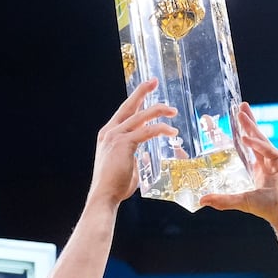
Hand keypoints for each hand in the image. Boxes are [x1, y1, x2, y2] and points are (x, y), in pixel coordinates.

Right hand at [91, 78, 175, 205]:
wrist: (104, 195)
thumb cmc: (115, 185)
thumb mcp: (126, 165)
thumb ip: (135, 156)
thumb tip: (146, 154)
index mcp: (109, 134)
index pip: (124, 112)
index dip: (135, 99)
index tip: (146, 88)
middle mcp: (110, 131)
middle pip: (129, 105)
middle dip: (142, 91)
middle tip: (154, 81)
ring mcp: (116, 136)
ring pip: (141, 116)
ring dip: (159, 111)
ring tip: (173, 111)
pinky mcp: (124, 144)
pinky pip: (146, 131)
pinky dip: (160, 129)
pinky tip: (172, 131)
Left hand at [199, 103, 277, 226]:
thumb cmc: (270, 209)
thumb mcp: (243, 201)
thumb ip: (223, 200)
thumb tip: (202, 201)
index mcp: (258, 171)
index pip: (245, 149)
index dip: (238, 137)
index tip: (232, 125)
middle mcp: (267, 163)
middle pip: (254, 138)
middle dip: (247, 123)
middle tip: (239, 108)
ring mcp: (276, 160)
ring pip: (261, 139)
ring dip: (251, 125)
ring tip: (241, 112)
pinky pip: (268, 149)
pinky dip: (257, 144)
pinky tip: (246, 137)